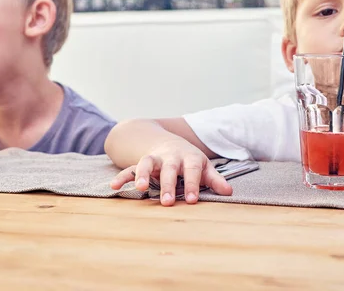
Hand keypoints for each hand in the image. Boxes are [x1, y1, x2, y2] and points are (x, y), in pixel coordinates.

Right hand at [110, 141, 231, 205]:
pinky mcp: (141, 162)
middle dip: (168, 184)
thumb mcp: (204, 166)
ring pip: (147, 163)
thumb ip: (215, 179)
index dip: (192, 185)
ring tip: (140, 189)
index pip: (192, 171)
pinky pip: (130, 168)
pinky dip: (122, 176)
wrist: (169, 141)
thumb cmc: (190, 160)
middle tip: (167, 202)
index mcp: (189, 158)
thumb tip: (229, 192)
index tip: (191, 200)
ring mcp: (155, 158)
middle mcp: (171, 157)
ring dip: (142, 174)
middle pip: (169, 169)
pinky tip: (114, 186)